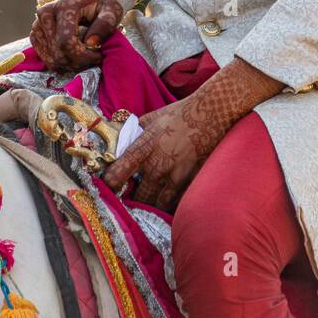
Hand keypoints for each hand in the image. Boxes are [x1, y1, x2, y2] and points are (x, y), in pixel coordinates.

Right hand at [30, 0, 123, 72]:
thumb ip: (106, 24)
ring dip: (70, 64)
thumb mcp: (112, 9)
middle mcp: (46, 13)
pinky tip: (73, 56)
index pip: (66, 41)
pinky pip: (45, 58)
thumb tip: (91, 43)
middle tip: (93, 58)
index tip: (98, 55)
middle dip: (78, 62)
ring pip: (51, 59)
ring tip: (84, 56)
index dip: (82, 55)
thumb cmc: (99, 4)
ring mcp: (37, 24)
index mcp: (65, 6)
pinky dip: (60, 62)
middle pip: (58, 53)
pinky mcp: (35, 34)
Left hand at [102, 96, 225, 212]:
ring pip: (157, 204)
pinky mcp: (191, 180)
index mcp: (144, 147)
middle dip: (132, 199)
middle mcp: (158, 165)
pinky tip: (165, 203)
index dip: (110, 182)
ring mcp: (175, 175)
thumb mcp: (151, 118)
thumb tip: (118, 139)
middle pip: (138, 196)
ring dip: (150, 205)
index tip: (107, 186)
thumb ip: (133, 132)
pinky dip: (169, 205)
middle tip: (129, 199)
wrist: (210, 114)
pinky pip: (176, 201)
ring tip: (146, 204)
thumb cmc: (179, 113)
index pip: (119, 172)